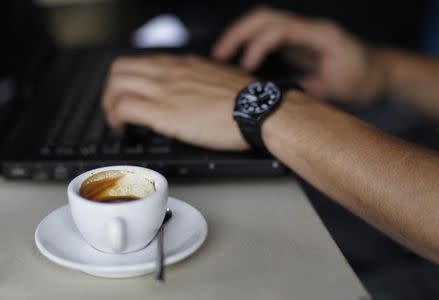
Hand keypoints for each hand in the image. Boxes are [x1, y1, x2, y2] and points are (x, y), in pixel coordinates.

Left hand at [102, 55, 252, 150]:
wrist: (256, 109)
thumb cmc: (243, 99)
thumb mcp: (215, 78)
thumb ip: (195, 80)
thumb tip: (187, 91)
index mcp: (182, 64)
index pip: (139, 62)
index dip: (127, 79)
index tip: (130, 94)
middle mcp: (169, 72)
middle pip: (119, 69)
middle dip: (111, 89)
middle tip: (116, 107)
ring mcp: (165, 90)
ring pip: (116, 86)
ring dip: (110, 104)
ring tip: (116, 120)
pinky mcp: (164, 111)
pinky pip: (125, 107)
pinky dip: (116, 117)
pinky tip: (122, 128)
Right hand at [212, 7, 384, 103]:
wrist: (377, 71)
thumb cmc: (363, 78)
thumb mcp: (341, 88)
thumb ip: (313, 90)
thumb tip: (281, 97)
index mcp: (321, 34)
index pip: (280, 29)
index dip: (258, 46)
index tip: (246, 67)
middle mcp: (308, 28)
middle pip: (265, 17)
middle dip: (238, 33)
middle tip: (219, 54)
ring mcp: (301, 32)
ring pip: (262, 22)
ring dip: (239, 35)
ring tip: (220, 55)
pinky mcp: (296, 41)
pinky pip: (266, 35)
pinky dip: (248, 43)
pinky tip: (238, 59)